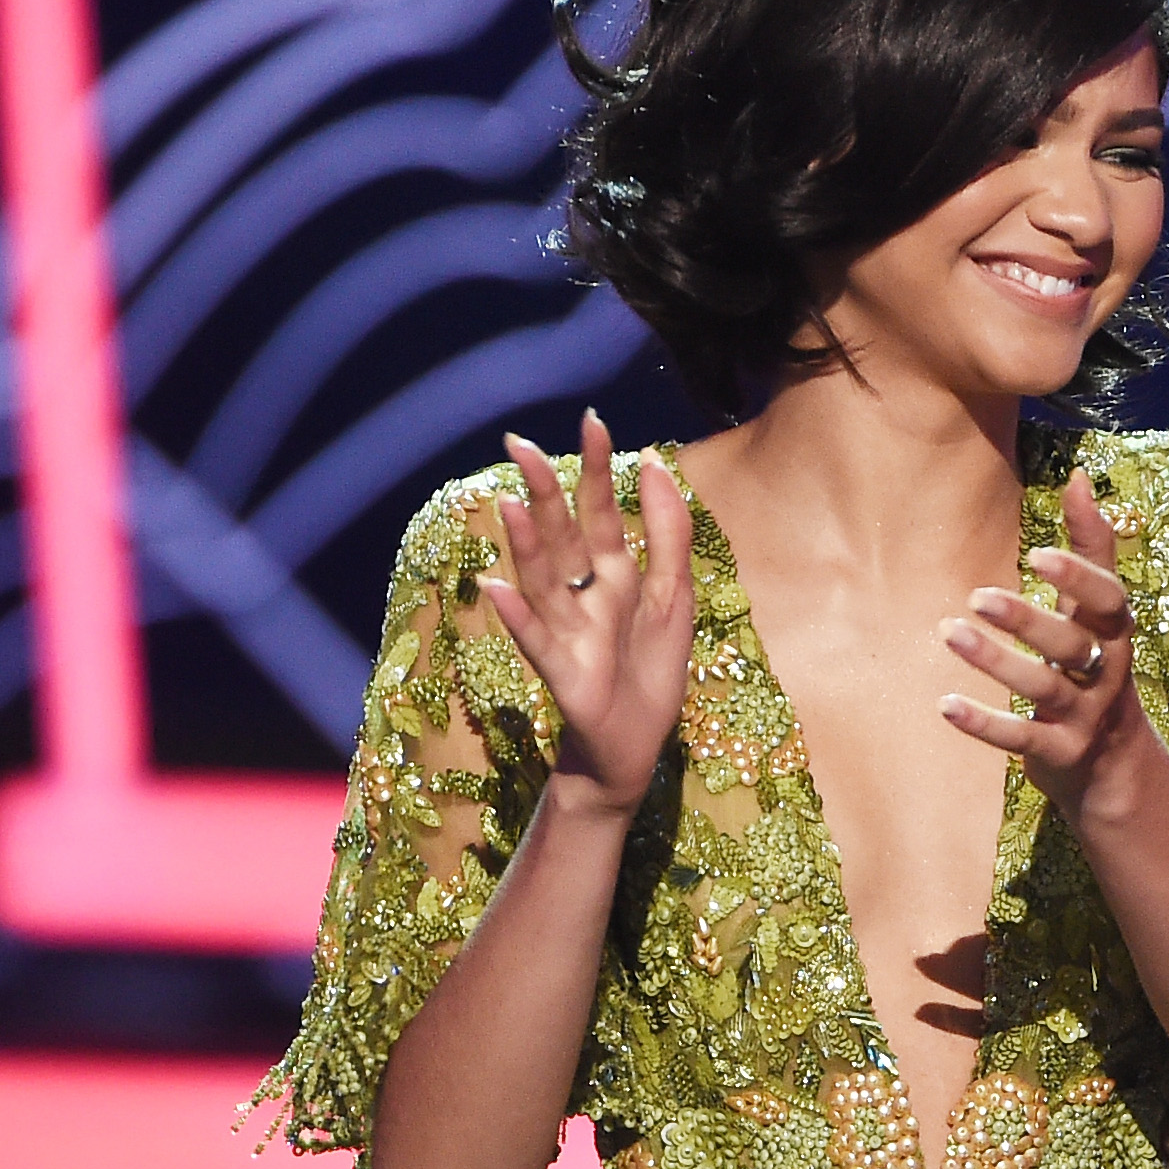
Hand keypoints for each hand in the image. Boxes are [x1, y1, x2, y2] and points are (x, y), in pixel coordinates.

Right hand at [475, 413, 694, 816]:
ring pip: (543, 579)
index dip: (596, 469)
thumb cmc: (650, 672)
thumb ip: (668, 533)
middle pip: (561, 535)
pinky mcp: (563, 674)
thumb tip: (655, 465)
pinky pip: (536, 640)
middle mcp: (582, 597)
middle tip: (520, 443)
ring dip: (525, 543)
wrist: (635, 747)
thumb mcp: (674, 596)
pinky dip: (515, 616)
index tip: (590, 420)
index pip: (600, 512)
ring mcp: (567, 633)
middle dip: (544, 491)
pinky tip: (494, 588)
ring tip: (508, 502)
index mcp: (612, 576)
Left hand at [937, 471, 1162, 817]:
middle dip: (1026, 621)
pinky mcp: (1059, 753)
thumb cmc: (1097, 666)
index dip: (1077, 578)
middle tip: (975, 596)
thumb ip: (1093, 547)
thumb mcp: (1101, 612)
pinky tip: (944, 704)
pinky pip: (1020, 739)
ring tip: (948, 633)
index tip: (1037, 555)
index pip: (1106, 601)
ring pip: (1041, 688)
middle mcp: (1105, 673)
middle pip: (1069, 644)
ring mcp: (1084, 716)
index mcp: (1115, 633)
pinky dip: (983, 724)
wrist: (1114, 762)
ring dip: (994, 662)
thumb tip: (1079, 477)